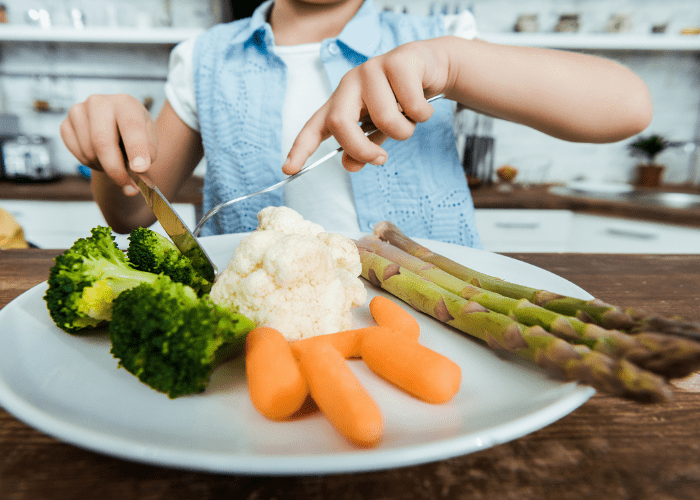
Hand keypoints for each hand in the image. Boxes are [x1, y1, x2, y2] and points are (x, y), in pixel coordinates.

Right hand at [60, 94, 157, 195]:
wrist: (116, 128)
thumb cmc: (136, 137)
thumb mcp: (149, 143)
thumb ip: (147, 158)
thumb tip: (135, 176)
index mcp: (125, 103)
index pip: (131, 127)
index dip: (136, 149)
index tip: (141, 169)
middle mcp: (99, 102)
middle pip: (102, 141)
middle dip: (116, 169)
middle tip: (129, 187)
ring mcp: (78, 111)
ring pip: (89, 151)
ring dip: (105, 167)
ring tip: (116, 162)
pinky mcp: (65, 124)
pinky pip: (77, 154)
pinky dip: (91, 164)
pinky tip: (100, 157)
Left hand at [283, 40, 448, 174]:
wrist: (429, 67)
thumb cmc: (399, 101)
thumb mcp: (378, 130)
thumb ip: (363, 148)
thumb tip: (351, 165)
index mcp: (340, 102)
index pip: (314, 127)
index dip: (300, 149)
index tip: (289, 169)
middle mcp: (350, 83)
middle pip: (340, 123)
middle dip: (361, 148)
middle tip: (380, 159)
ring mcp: (371, 69)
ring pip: (385, 118)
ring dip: (404, 130)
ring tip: (410, 117)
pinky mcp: (397, 61)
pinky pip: (412, 106)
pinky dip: (423, 114)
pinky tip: (423, 101)